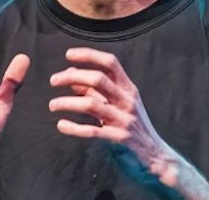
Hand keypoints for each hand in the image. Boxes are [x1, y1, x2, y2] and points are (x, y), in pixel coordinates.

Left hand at [48, 47, 180, 185]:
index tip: (68, 54)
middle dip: (72, 77)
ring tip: (52, 104)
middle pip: (98, 79)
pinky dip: (74, 128)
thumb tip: (71, 75)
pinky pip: (92, 131)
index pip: (110, 63)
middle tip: (53, 81)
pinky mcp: (119, 138)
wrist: (155, 155)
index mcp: (128, 88)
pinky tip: (61, 125)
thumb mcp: (119, 104)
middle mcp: (127, 100)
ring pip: (91, 104)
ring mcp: (124, 119)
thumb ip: (96, 90)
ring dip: (67, 102)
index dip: (89, 55)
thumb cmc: (133, 126)